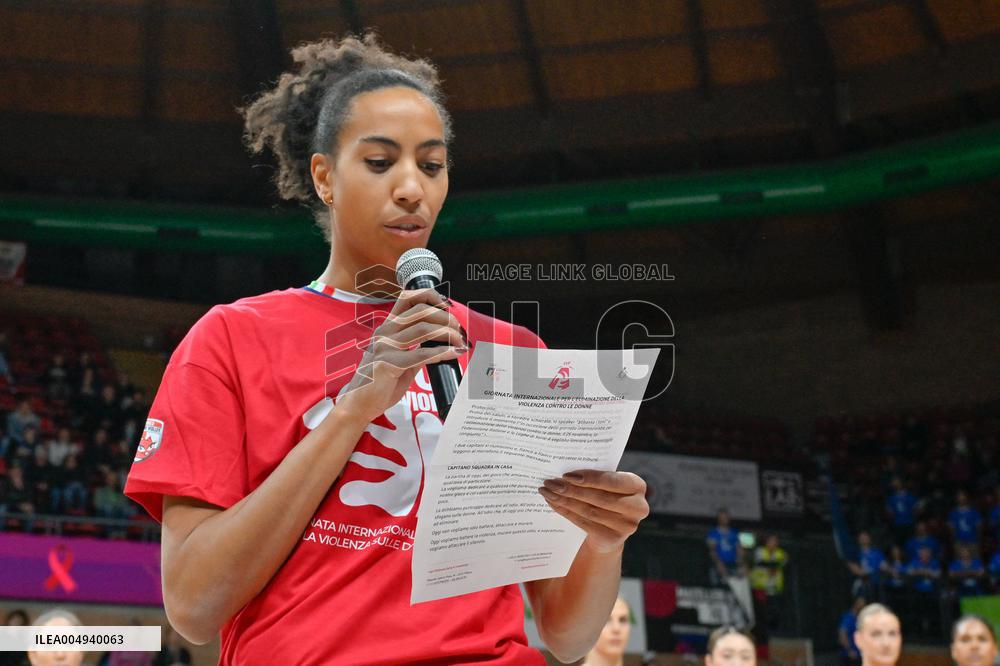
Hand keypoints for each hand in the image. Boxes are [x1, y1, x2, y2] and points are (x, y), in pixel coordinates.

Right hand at [336, 288, 465, 424]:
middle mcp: (385, 332)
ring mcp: (385, 347)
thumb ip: (415, 348)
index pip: (407, 298)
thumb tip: (440, 343)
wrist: (359, 403)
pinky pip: (420, 354)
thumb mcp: (399, 359)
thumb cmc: (380, 383)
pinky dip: (441, 352)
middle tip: (458, 329)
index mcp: (387, 327)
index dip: (430, 297)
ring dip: (447, 334)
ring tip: (459, 342)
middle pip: (420, 310)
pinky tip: (452, 354)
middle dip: (445, 317)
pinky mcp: (387, 364)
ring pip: (423, 329)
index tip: (448, 307)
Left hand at [538, 470, 648, 553]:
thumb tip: (565, 474)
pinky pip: (584, 522)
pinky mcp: (613, 538)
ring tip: (547, 492)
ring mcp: (627, 525)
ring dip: (565, 500)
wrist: (610, 530)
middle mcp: (638, 506)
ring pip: (589, 510)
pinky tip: (554, 504)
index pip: (612, 481)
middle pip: (598, 497)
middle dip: (571, 489)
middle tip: (550, 483)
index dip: (589, 478)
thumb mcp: (607, 486)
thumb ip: (595, 478)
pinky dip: (566, 512)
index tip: (566, 475)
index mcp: (638, 486)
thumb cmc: (606, 498)